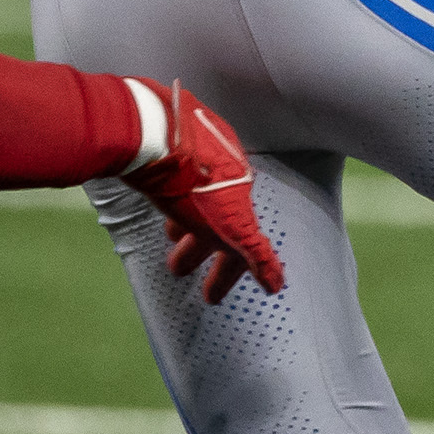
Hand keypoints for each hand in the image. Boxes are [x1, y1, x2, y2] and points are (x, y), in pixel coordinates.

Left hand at [120, 83, 285, 300]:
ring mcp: (206, 156)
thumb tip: (277, 285)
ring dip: (186, 224)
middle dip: (199, 251)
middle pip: (216, 222)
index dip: (226, 275)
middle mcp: (228, 177)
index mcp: (238, 201)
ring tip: (170, 237)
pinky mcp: (183, 139)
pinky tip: (164, 197)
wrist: (156, 135)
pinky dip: (178, 195)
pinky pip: (186, 176)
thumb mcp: (229, 226)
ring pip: (199, 199)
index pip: (241, 247)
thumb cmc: (191, 186)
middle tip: (176, 271)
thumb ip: (255, 254)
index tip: (210, 299)